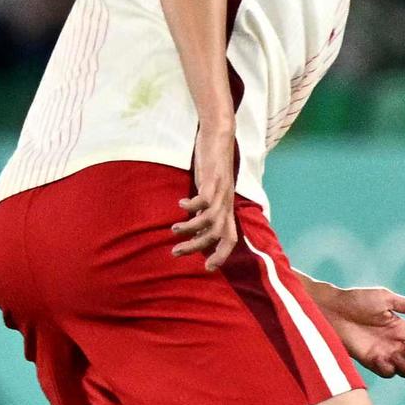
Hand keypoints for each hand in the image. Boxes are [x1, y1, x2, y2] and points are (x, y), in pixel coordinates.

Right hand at [171, 119, 240, 270]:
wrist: (220, 138)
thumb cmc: (212, 168)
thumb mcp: (210, 193)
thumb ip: (204, 210)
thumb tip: (193, 228)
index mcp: (227, 209)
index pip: (230, 238)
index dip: (221, 254)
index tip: (207, 267)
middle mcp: (227, 204)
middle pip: (217, 235)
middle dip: (197, 247)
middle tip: (176, 252)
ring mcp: (221, 192)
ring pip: (209, 220)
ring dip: (190, 228)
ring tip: (173, 229)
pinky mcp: (213, 180)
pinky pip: (204, 199)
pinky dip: (192, 206)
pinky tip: (180, 203)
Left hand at [314, 284, 404, 378]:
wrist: (332, 311)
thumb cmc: (356, 300)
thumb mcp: (383, 298)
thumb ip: (404, 304)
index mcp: (400, 328)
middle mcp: (394, 343)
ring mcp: (383, 353)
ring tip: (397, 353)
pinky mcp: (370, 361)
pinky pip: (386, 372)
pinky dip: (388, 368)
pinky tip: (381, 357)